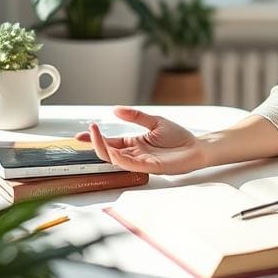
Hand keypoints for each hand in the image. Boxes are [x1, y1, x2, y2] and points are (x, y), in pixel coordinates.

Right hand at [74, 107, 204, 174]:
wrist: (197, 147)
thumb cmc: (179, 137)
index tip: (79, 135)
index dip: (94, 139)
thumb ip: (135, 116)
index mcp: (134, 144)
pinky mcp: (150, 167)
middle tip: (86, 132)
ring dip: (102, 149)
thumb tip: (115, 109)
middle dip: (94, 143)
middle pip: (108, 152)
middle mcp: (135, 154)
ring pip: (115, 160)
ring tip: (95, 135)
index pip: (109, 143)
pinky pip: (130, 165)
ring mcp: (141, 162)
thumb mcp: (154, 121)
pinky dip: (119, 159)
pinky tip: (112, 150)